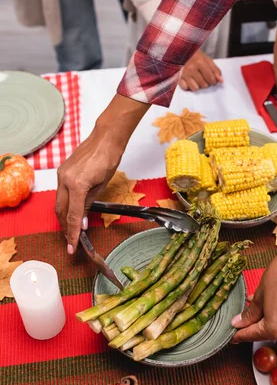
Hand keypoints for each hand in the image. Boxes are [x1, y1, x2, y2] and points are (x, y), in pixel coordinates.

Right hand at [56, 95, 148, 253]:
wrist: (105, 138)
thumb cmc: (109, 159)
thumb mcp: (102, 185)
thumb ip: (89, 204)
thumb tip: (82, 221)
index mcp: (77, 185)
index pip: (73, 215)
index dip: (73, 233)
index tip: (73, 246)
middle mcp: (65, 180)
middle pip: (61, 210)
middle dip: (66, 227)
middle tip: (72, 240)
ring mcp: (61, 174)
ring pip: (58, 202)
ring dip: (64, 216)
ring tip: (72, 228)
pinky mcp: (62, 171)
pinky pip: (60, 192)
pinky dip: (65, 203)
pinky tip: (71, 210)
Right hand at [179, 51, 222, 90]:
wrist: (181, 51)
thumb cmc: (195, 55)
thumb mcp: (207, 59)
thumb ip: (215, 70)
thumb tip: (220, 80)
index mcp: (200, 62)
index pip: (211, 78)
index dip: (214, 81)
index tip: (213, 80)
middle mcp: (191, 68)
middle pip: (204, 85)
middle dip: (206, 83)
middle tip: (204, 78)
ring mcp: (184, 74)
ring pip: (195, 88)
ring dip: (198, 85)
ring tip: (197, 80)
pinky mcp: (178, 78)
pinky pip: (186, 88)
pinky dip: (189, 86)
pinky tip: (190, 81)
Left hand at [231, 238, 276, 342]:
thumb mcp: (260, 294)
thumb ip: (249, 312)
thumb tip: (239, 322)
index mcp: (274, 330)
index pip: (251, 335)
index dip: (238, 334)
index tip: (231, 335)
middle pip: (263, 332)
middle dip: (250, 324)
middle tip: (238, 317)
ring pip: (273, 326)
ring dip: (261, 317)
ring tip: (250, 305)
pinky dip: (272, 314)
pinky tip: (264, 303)